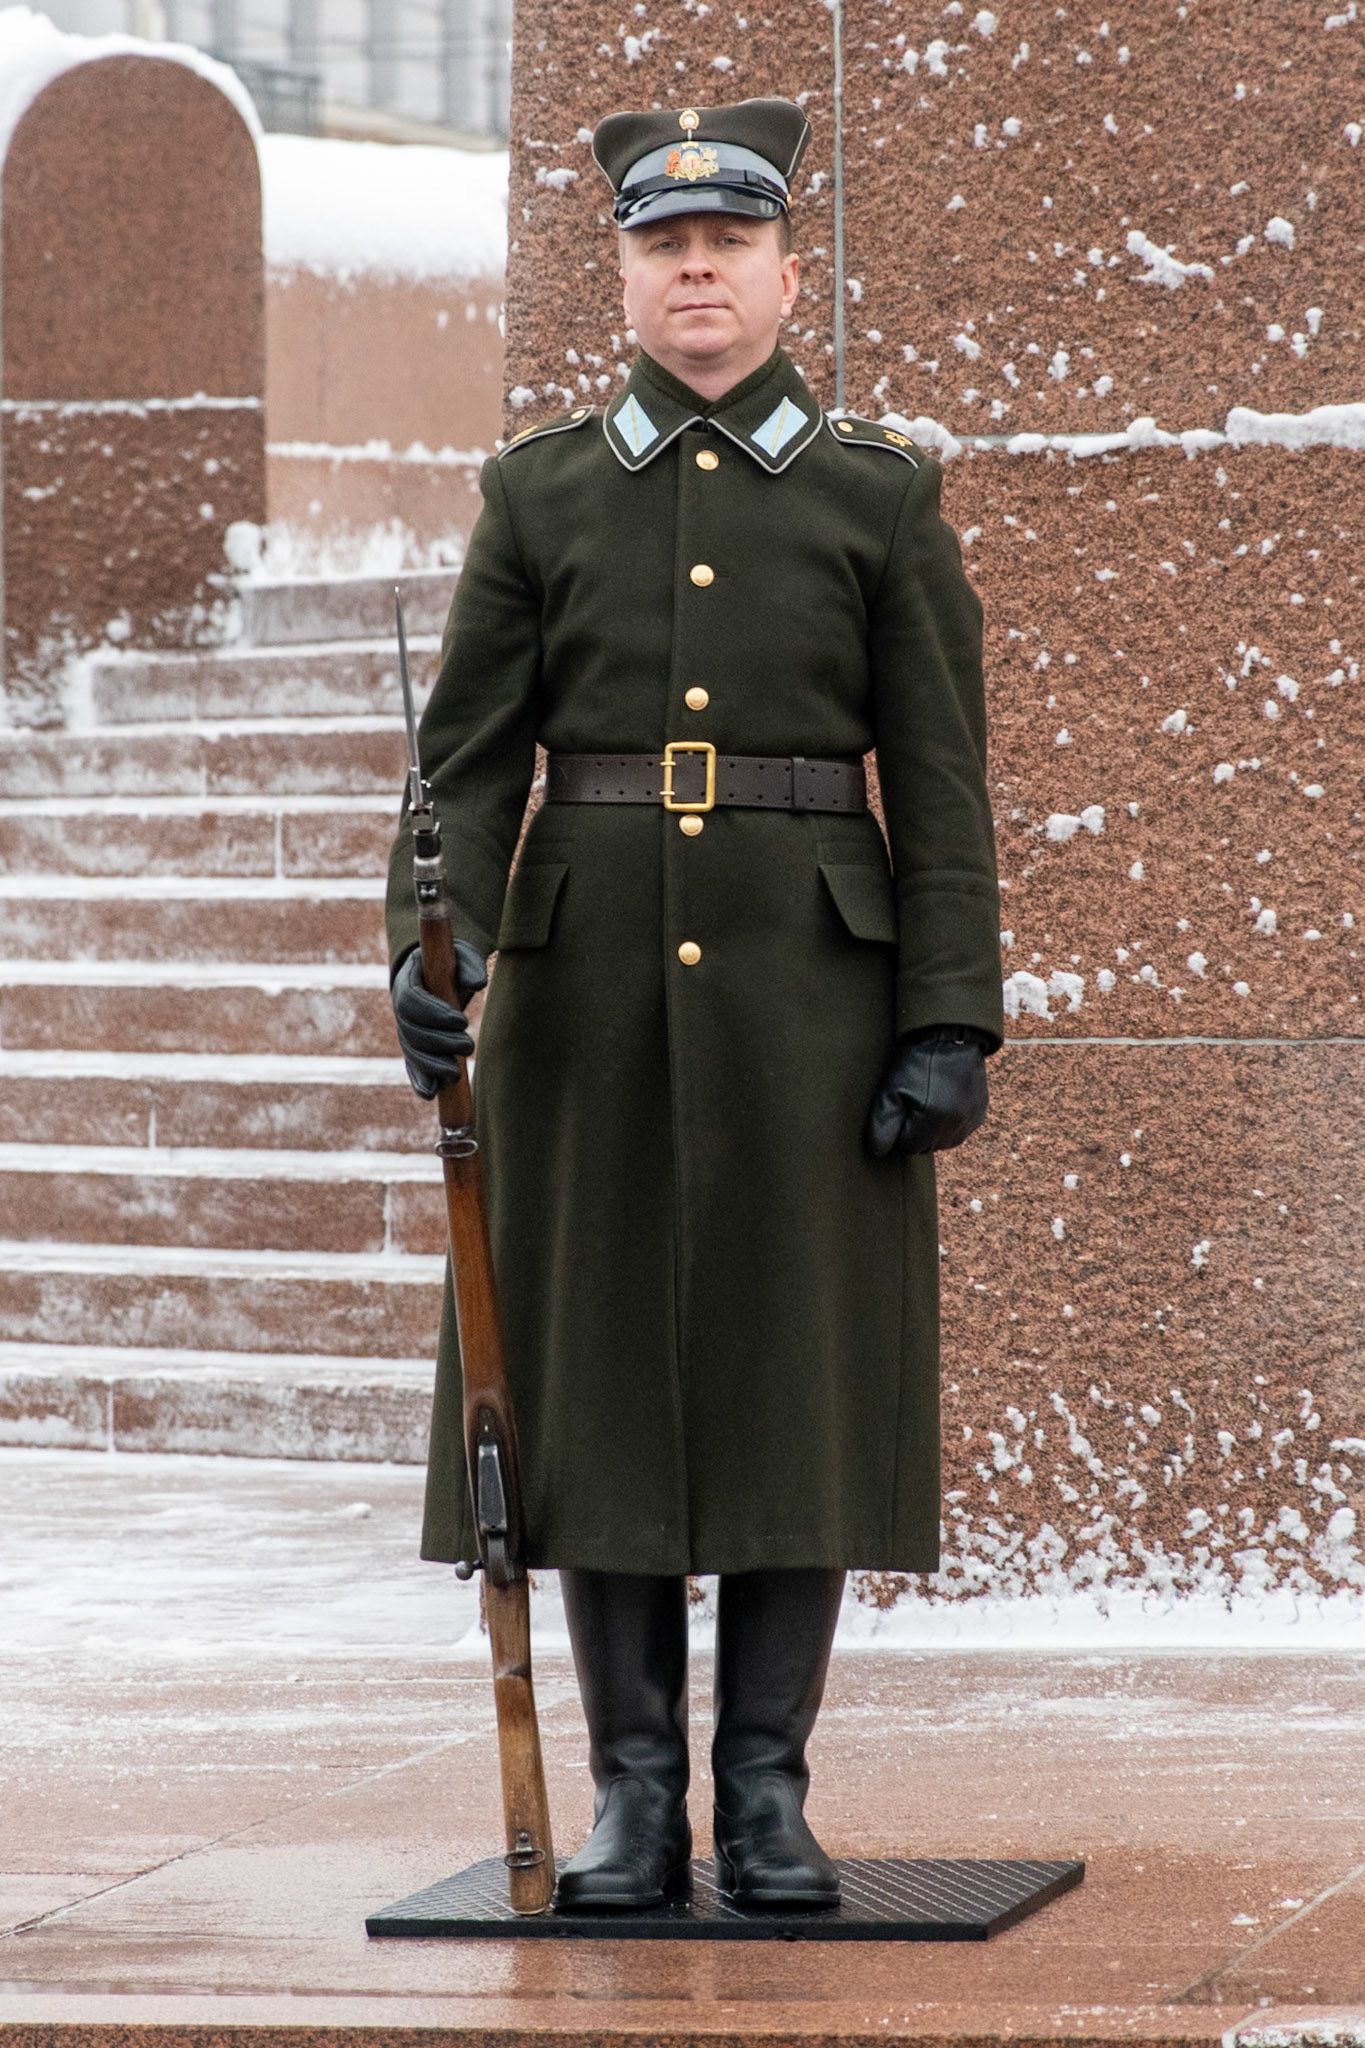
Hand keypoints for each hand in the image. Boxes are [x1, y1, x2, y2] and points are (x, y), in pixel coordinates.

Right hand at [391, 943, 487, 1099]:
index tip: (461, 1019)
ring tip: (457, 1073)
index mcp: (407, 981)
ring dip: (432, 1065)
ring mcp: (405, 1030)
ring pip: (411, 1052)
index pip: (410, 1000)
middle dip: (439, 1042)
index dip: (432, 1013)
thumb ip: (470, 966)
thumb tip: (478, 983)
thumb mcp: (463, 957)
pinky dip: (420, 1081)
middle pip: (410, 1031)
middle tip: (468, 1045)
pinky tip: (430, 1094)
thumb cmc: (454, 964)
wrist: (444, 976)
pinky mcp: (414, 1048)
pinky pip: (412, 1067)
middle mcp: (400, 1008)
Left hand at [866, 1026, 990, 1157]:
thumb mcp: (890, 1090)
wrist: (948, 1037)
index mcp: (934, 1118)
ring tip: (927, 1101)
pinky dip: (948, 1123)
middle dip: (915, 1131)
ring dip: (932, 1130)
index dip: (899, 1130)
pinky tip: (942, 1101)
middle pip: (927, 1147)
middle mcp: (957, 1123)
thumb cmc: (915, 1062)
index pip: (908, 1147)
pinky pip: (959, 1131)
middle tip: (912, 1102)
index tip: (900, 1108)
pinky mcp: (980, 1114)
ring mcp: (971, 1119)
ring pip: (943, 1141)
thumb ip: (882, 1125)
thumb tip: (878, 1152)